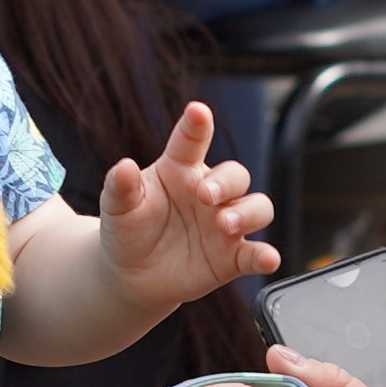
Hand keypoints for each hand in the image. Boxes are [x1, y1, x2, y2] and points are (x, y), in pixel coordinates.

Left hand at [92, 103, 275, 307]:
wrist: (130, 275)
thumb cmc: (127, 230)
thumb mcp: (117, 208)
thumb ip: (120, 187)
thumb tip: (124, 167)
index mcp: (179, 169)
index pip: (191, 141)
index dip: (197, 124)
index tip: (197, 111)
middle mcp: (209, 192)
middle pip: (235, 174)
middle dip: (226, 182)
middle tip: (205, 196)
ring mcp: (224, 224)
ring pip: (257, 207)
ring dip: (248, 213)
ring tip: (225, 225)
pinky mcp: (232, 257)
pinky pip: (256, 253)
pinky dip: (265, 256)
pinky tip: (268, 259)